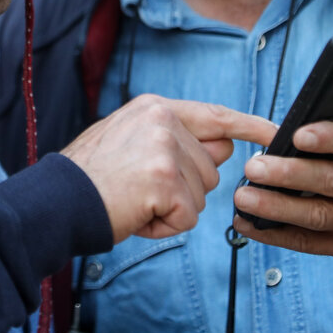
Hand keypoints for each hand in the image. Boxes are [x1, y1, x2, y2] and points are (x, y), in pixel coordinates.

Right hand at [63, 94, 275, 242]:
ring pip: (201, 196)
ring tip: (134, 200)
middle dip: (183, 190)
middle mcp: (163, 120)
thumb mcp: (130, 141)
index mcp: (155, 106)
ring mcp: (165, 148)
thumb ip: (176, 142)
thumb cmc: (90, 177)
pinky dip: (163, 226)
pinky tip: (136, 213)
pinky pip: (187, 217)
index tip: (275, 133)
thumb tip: (223, 149)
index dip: (248, 126)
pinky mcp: (165, 180)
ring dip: (172, 209)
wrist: (57, 200)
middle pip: (211, 169)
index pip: (215, 115)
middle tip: (139, 189)